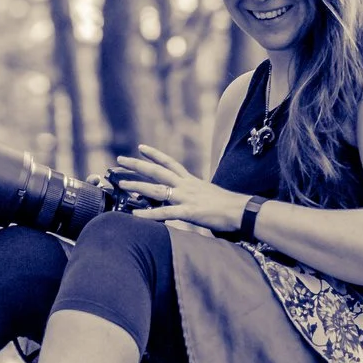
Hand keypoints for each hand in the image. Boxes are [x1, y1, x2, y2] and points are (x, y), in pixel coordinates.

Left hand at [109, 145, 247, 233]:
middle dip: (137, 164)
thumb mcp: (207, 194)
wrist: (242, 211)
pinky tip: (135, 215)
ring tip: (121, 184)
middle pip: (157, 172)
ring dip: (137, 186)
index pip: (169, 163)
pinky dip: (149, 214)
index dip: (154, 155)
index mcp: (191, 181)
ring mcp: (186, 198)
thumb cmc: (228, 206)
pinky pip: (165, 213)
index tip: (140, 147)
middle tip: (119, 160)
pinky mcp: (189, 212)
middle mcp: (186, 185)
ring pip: (157, 190)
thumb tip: (185, 197)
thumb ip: (194, 194)